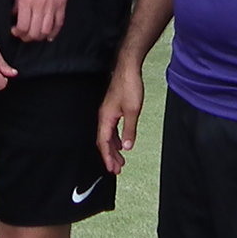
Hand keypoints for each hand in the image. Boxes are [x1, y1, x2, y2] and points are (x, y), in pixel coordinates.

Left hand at [11, 0, 69, 42]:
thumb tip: (14, 14)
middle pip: (34, 32)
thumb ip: (17, 0)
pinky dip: (54, 33)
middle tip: (24, 35)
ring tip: (34, 35)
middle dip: (27, 38)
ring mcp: (52, 6)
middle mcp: (39, 5)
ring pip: (46, 31)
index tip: (15, 30)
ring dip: (39, 37)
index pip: (22, 26)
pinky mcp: (62, 4)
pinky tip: (49, 36)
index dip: (18, 32)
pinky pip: (59, 23)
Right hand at [97, 58, 144, 173]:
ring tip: (120, 160)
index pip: (103, 143)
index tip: (112, 169)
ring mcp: (108, 112)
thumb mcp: (133, 111)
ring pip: (107, 135)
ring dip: (113, 148)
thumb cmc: (129, 86)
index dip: (107, 157)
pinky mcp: (113, 108)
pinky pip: (111, 128)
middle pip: (104, 141)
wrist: (128, 68)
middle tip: (117, 169)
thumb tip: (126, 147)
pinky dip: (115, 138)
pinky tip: (121, 142)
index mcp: (106, 118)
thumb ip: (129, 131)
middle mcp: (104, 116)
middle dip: (110, 156)